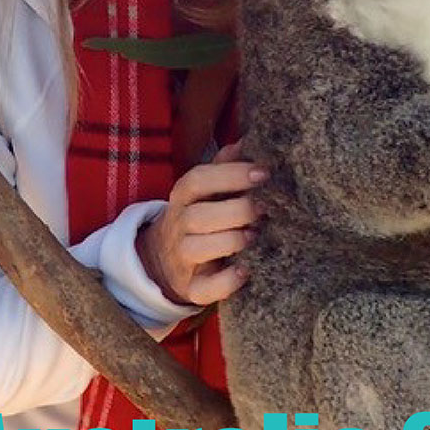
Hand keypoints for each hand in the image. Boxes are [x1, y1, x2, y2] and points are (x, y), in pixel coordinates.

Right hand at [136, 139, 266, 306]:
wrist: (165, 259)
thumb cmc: (200, 214)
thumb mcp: (206, 189)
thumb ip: (223, 165)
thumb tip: (246, 140)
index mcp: (184, 195)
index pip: (199, 180)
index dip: (231, 175)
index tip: (264, 173)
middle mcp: (179, 224)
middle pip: (198, 215)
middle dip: (236, 210)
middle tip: (265, 207)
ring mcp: (182, 257)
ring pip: (197, 248)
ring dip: (230, 240)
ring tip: (255, 235)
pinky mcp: (191, 288)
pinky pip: (203, 289)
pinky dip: (225, 282)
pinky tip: (245, 271)